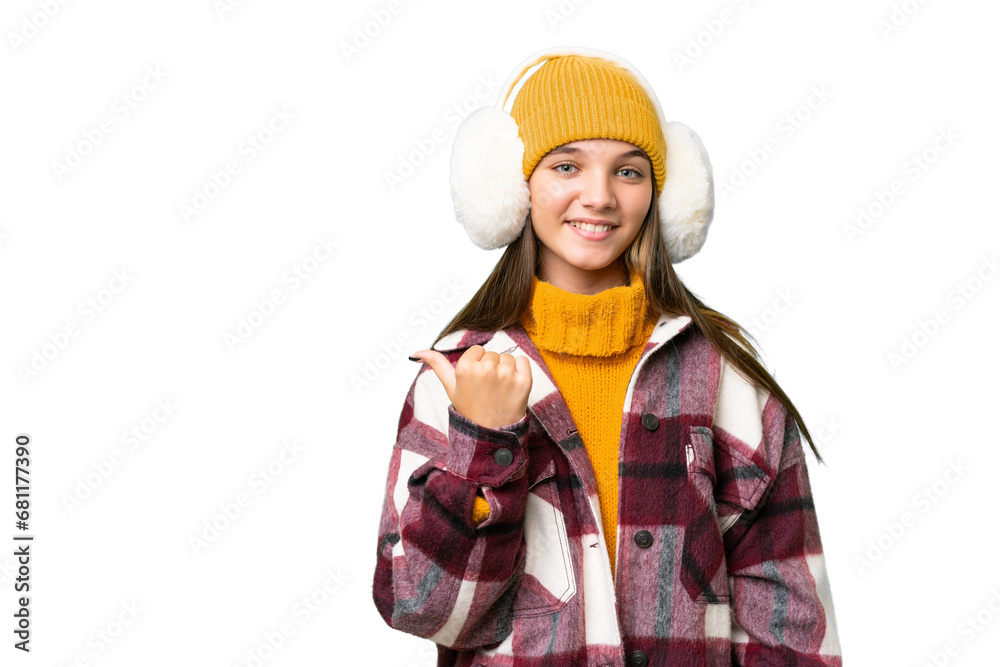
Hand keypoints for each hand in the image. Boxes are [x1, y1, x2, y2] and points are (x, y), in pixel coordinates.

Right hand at [410, 345, 531, 428]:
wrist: (491, 433)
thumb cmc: (470, 409)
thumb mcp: (451, 387)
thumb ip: (437, 365)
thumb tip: (418, 352)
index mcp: (465, 368)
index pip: (477, 351)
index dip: (477, 364)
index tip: (477, 381)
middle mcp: (486, 369)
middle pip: (492, 354)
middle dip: (491, 368)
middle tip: (488, 389)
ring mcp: (506, 375)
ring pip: (507, 357)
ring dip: (506, 369)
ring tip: (500, 389)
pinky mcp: (524, 380)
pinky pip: (524, 360)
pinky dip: (521, 369)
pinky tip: (513, 385)